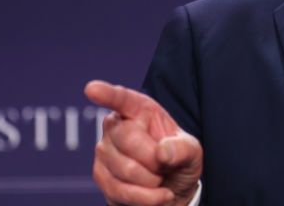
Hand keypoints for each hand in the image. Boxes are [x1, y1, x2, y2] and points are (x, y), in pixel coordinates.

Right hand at [85, 80, 202, 205]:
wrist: (170, 190)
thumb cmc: (178, 162)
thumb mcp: (192, 152)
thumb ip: (182, 149)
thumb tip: (162, 153)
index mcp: (140, 110)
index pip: (122, 99)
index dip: (107, 94)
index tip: (91, 89)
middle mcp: (116, 125)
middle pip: (128, 138)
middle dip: (154, 159)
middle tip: (165, 166)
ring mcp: (104, 150)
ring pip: (126, 169)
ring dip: (152, 181)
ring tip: (160, 179)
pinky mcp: (100, 176)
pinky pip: (120, 191)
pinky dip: (145, 198)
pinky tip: (158, 196)